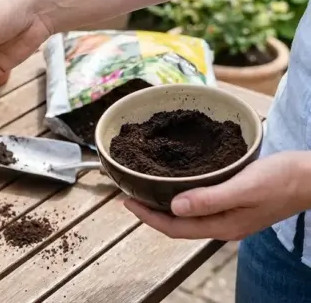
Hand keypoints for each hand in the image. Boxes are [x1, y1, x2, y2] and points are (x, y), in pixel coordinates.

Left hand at [124, 151, 310, 240]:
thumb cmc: (282, 179)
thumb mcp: (244, 186)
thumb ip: (210, 199)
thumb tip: (174, 208)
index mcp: (223, 226)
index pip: (174, 228)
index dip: (147, 217)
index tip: (126, 201)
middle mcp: (224, 226)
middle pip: (178, 225)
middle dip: (151, 213)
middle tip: (129, 195)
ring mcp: (230, 217)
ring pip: (188, 216)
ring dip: (164, 205)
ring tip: (146, 190)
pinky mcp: (236, 204)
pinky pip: (200, 205)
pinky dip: (182, 198)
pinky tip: (177, 184)